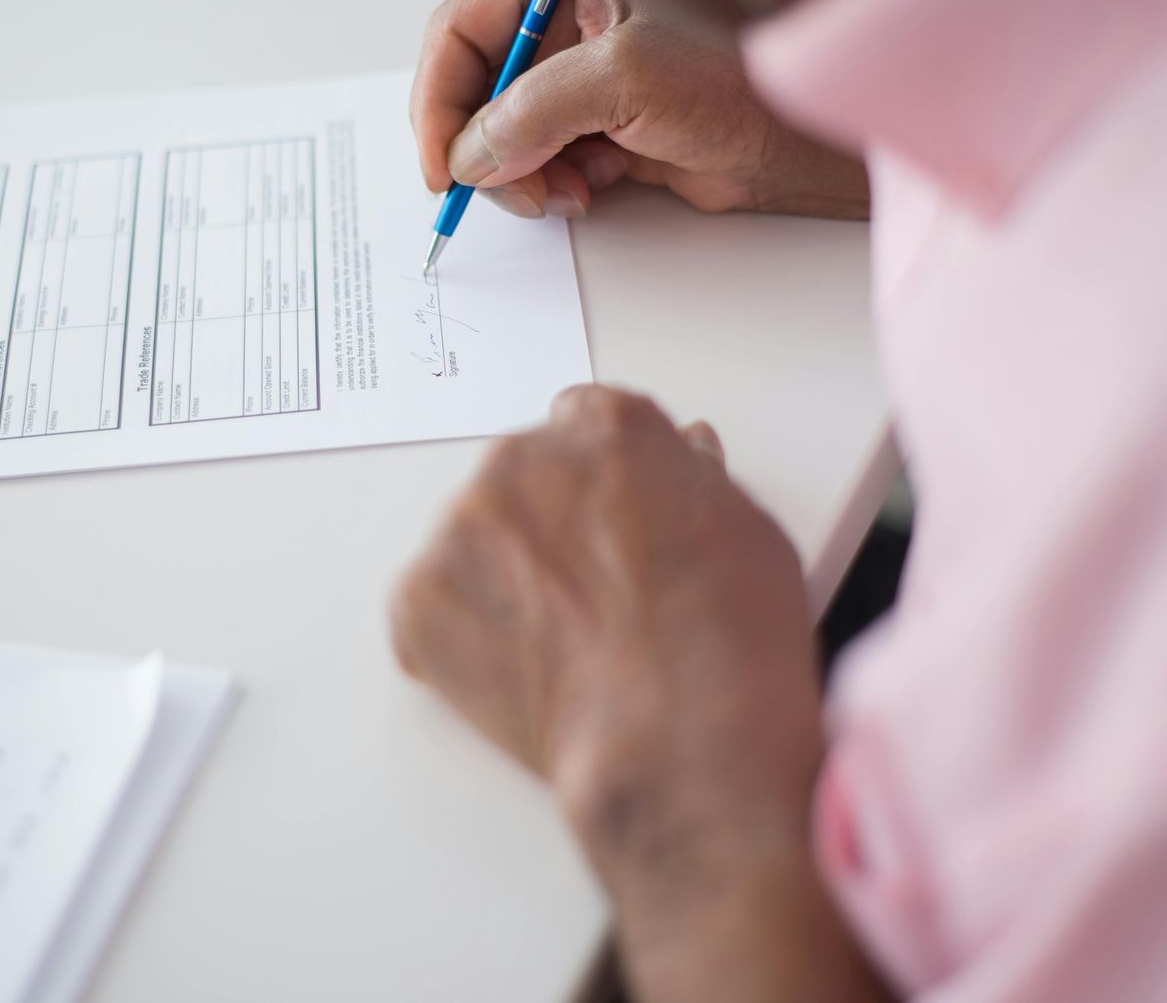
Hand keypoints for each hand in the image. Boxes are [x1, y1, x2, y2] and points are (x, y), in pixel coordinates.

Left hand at [392, 386, 882, 1001]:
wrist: (680, 743)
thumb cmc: (732, 644)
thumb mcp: (748, 531)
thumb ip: (693, 482)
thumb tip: (680, 460)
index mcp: (606, 429)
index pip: (580, 423)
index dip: (598, 483)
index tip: (607, 525)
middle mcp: (524, 458)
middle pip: (519, 477)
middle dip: (544, 527)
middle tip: (586, 602)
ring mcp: (462, 528)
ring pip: (470, 543)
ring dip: (498, 582)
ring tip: (558, 649)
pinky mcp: (418, 599)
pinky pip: (426, 611)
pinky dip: (456, 643)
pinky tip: (516, 677)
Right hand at [411, 0, 869, 219]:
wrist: (816, 138)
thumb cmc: (748, 75)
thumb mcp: (628, 78)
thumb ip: (534, 111)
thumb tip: (472, 156)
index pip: (463, 29)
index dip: (439, 98)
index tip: (441, 164)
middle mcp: (569, 20)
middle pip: (476, 85)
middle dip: (481, 145)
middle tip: (502, 191)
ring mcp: (586, 77)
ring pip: (506, 133)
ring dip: (520, 174)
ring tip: (563, 193)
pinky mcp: (608, 128)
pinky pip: (546, 161)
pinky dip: (552, 186)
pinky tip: (591, 192)